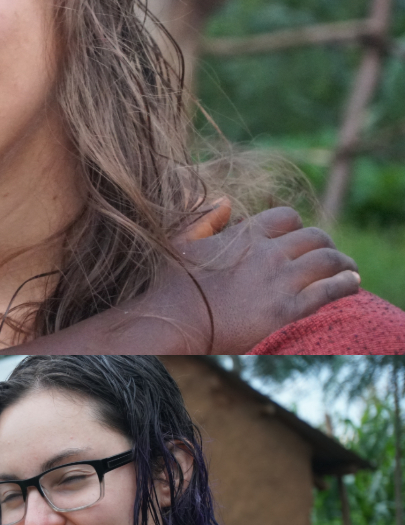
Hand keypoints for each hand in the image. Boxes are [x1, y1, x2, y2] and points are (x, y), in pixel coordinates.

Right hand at [166, 206, 358, 350]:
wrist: (173, 323)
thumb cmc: (172, 286)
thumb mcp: (183, 242)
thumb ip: (206, 219)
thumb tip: (225, 201)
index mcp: (245, 235)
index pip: (287, 217)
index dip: (297, 226)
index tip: (298, 238)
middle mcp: (267, 253)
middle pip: (314, 236)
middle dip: (324, 244)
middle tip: (327, 256)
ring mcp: (279, 281)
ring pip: (329, 259)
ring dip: (343, 263)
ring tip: (348, 270)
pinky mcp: (287, 310)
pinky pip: (330, 290)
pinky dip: (347, 284)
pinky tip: (352, 285)